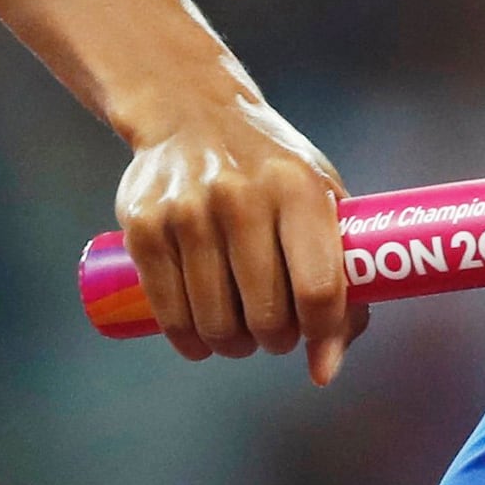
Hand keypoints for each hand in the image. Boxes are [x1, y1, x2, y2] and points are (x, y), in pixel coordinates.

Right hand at [113, 94, 368, 383]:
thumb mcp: (319, 201)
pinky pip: (169, 312)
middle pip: (265, 313)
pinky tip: (200, 341)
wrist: (191, 112)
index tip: (315, 339)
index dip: (321, 332)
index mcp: (299, 189)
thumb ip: (340, 279)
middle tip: (274, 335)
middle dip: (274, 340)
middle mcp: (242, 198)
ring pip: (215, 321)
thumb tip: (324, 371)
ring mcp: (188, 212)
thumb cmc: (274, 171)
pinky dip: (189, 340)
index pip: (319, 288)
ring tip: (239, 336)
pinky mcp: (144, 226)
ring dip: (231, 345)